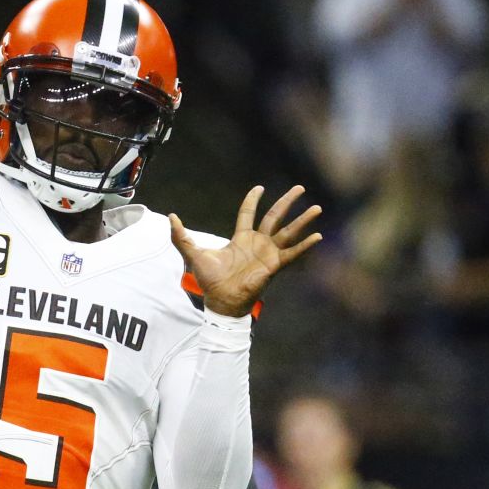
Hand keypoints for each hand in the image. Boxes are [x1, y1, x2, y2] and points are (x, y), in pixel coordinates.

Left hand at [169, 185, 322, 316]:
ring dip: (303, 220)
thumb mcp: (193, 253)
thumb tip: (170, 217)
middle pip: (275, 216)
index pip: (248, 213)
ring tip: (317, 207)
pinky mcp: (274, 265)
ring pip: (288, 231)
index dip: (252, 200)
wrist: (221, 301)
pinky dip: (305, 245)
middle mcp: (257, 243)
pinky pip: (293, 253)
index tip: (259, 187)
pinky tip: (317, 235)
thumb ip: (181, 236)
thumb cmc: (210, 281)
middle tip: (300, 187)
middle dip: (287, 201)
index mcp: (240, 238)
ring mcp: (268, 253)